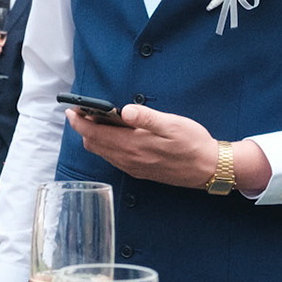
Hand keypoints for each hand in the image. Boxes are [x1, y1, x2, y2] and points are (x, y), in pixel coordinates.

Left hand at [68, 104, 267, 192]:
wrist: (209, 169)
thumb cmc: (193, 143)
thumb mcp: (173, 124)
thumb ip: (147, 117)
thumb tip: (126, 110)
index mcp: (134, 146)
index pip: (95, 134)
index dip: (79, 121)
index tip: (72, 109)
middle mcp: (129, 160)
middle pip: (94, 145)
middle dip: (83, 128)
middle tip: (81, 112)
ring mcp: (134, 167)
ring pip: (102, 153)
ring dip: (94, 138)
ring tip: (95, 121)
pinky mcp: (140, 172)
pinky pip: (113, 160)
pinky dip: (106, 147)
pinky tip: (113, 138)